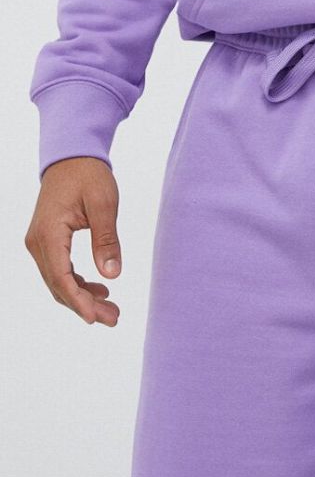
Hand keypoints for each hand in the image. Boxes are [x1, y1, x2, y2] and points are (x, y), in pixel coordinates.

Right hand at [25, 157, 121, 326]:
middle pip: (58, 284)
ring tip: (111, 310)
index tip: (94, 318)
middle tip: (114, 319)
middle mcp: (38, 241)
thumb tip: (111, 274)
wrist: (72, 157)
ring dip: (82, 298)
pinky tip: (100, 290)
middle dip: (84, 305)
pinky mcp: (47, 241)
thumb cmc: (88, 175)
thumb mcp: (104, 204)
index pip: (60, 277)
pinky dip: (78, 283)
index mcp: (49, 233)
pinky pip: (59, 270)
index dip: (77, 301)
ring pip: (58, 281)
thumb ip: (106, 240)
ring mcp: (40, 242)